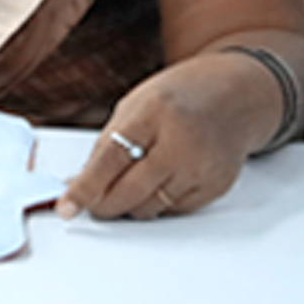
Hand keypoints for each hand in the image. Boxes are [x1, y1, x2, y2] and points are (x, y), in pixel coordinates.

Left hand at [55, 52, 277, 219]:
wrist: (237, 93)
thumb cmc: (182, 95)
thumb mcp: (139, 102)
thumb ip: (110, 141)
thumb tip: (81, 182)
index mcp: (155, 110)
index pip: (111, 158)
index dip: (85, 187)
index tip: (67, 207)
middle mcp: (180, 139)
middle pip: (129, 192)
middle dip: (104, 204)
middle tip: (93, 203)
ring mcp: (201, 165)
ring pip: (149, 208)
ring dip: (131, 203)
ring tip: (134, 180)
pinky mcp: (216, 185)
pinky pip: (173, 210)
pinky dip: (159, 201)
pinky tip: (164, 178)